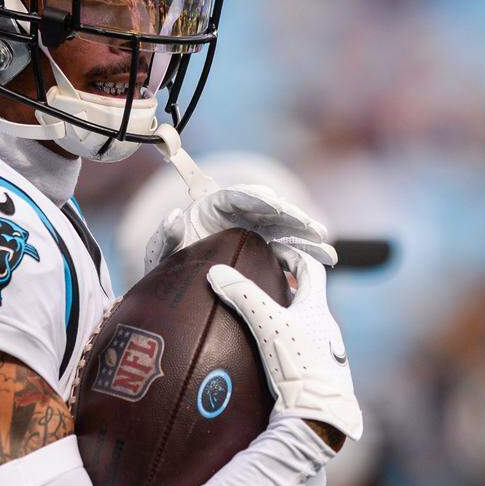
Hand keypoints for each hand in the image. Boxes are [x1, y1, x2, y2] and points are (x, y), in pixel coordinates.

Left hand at [143, 184, 336, 273]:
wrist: (176, 289)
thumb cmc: (166, 267)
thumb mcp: (159, 255)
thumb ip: (164, 236)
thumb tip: (176, 217)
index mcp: (212, 207)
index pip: (237, 196)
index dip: (257, 198)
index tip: (275, 205)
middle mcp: (237, 215)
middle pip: (269, 210)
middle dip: (293, 218)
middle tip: (313, 229)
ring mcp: (253, 230)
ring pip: (284, 228)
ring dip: (306, 236)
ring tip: (326, 248)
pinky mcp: (263, 248)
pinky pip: (286, 247)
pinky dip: (304, 253)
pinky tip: (323, 262)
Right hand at [207, 242, 361, 441]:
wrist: (319, 418)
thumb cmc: (297, 367)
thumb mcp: (267, 325)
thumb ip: (243, 296)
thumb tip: (216, 271)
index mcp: (317, 310)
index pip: (310, 269)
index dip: (292, 255)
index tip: (273, 251)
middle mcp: (327, 330)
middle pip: (309, 298)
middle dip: (287, 288)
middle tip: (264, 284)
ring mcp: (327, 355)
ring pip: (308, 326)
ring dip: (289, 318)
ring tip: (264, 321)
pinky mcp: (323, 378)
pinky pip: (306, 351)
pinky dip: (291, 344)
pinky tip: (274, 357)